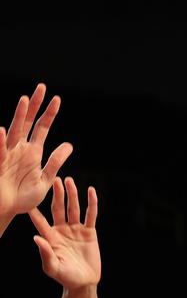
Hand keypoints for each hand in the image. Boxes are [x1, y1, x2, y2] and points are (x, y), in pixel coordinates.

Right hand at [0, 83, 72, 217]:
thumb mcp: (45, 180)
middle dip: (34, 105)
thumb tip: (69, 145)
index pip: (42, 127)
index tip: (57, 99)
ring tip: (25, 100)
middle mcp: (19, 148)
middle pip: (27, 122)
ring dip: (18, 116)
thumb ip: (55, 162)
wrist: (7, 210)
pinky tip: (1, 130)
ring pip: (13, 130)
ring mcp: (7, 153)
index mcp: (33, 152)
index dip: (49, 114)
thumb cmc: (24, 198)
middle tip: (42, 87)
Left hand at [29, 177, 100, 289]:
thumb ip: (45, 253)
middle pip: (58, 209)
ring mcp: (76, 230)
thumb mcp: (52, 268)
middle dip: (57, 195)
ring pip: (73, 209)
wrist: (84, 282)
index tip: (29, 199)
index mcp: (50, 238)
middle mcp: (62, 231)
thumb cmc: (65, 277)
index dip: (35, 211)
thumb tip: (36, 237)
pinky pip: (91, 215)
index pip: (41, 221)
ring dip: (72, 195)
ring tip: (70, 181)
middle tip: (55, 180)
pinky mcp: (89, 232)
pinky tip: (91, 191)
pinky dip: (91, 203)